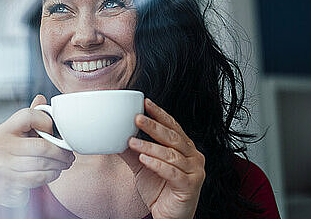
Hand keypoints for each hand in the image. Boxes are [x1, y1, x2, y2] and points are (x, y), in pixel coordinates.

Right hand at [0, 94, 75, 206]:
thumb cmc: (13, 157)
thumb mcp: (20, 136)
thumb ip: (31, 119)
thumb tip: (40, 98)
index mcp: (5, 129)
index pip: (28, 116)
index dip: (45, 121)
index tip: (53, 131)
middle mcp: (0, 145)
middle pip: (41, 146)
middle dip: (60, 152)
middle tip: (69, 155)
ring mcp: (2, 165)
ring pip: (42, 163)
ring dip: (59, 165)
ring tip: (65, 163)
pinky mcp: (9, 182)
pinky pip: (37, 177)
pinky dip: (51, 175)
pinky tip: (54, 172)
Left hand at [119, 98, 205, 218]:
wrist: (169, 217)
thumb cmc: (160, 191)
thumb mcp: (143, 167)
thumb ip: (132, 151)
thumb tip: (115, 136)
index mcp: (185, 148)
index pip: (173, 126)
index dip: (159, 114)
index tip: (145, 102)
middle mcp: (194, 156)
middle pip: (172, 137)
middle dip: (153, 126)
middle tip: (137, 118)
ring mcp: (194, 171)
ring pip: (171, 154)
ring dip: (150, 146)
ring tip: (132, 142)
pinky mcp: (190, 186)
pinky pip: (172, 172)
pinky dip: (157, 165)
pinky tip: (143, 159)